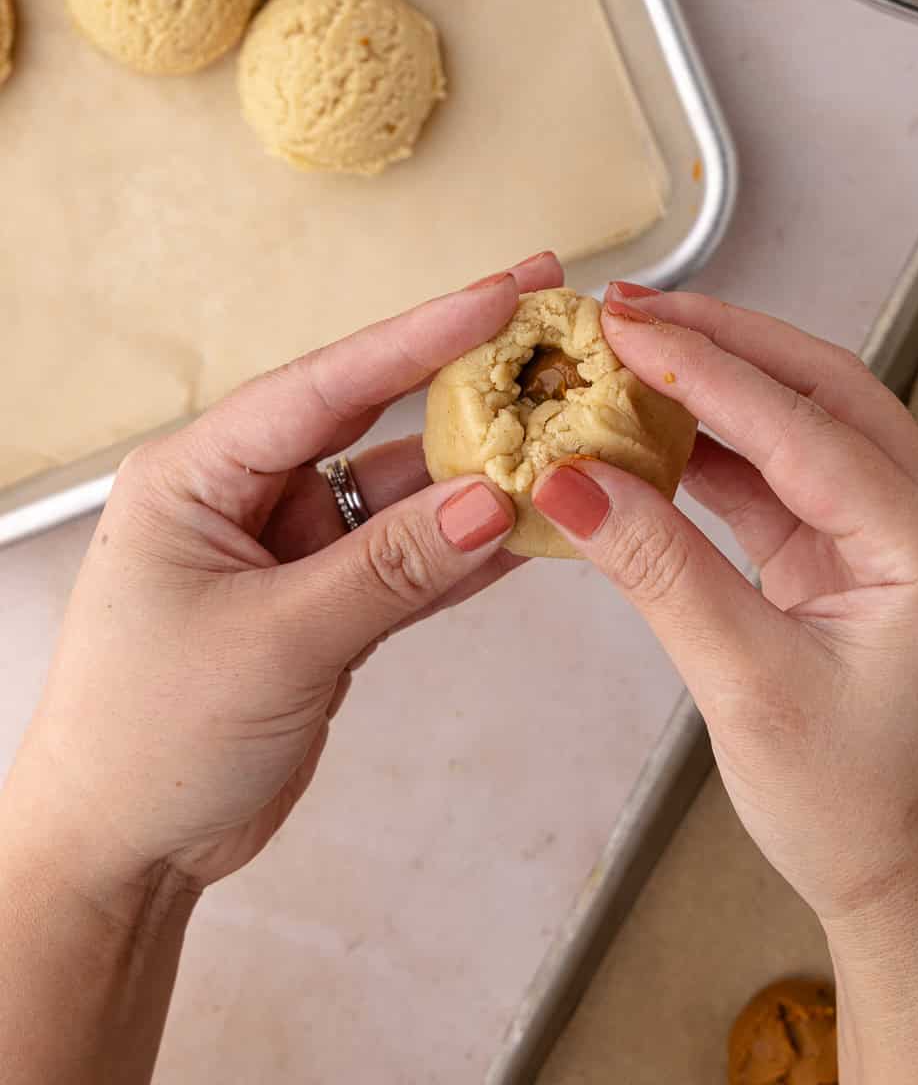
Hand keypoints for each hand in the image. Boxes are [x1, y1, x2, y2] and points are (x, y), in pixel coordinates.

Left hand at [0, 252, 562, 912]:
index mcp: (199, 473)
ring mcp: (292, 548)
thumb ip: (386, 569)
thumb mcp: (271, 644)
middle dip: (459, 380)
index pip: (324, 385)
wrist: (121, 853)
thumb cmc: (146, 741)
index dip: (419, 336)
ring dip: (479, 476)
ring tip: (563, 434)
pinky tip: (533, 528)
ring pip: (404, 494)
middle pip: (371, 419)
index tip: (501, 295)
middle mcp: (247, 494)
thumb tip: (491, 503)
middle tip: (546, 331)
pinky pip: (411, 559)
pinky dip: (467, 551)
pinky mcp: (327, 603)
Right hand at [532, 286, 917, 1084]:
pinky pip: (793, 482)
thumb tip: (568, 479)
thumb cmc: (851, 811)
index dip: (708, 369)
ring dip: (726, 390)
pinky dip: (728, 453)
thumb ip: (659, 568)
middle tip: (631, 309)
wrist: (910, 895)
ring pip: (811, 427)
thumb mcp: (744, 686)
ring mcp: (903, 541)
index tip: (624, 326)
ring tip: (636, 353)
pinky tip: (664, 432)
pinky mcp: (864, 564)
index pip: (806, 427)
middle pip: (828, 394)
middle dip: (728, 343)